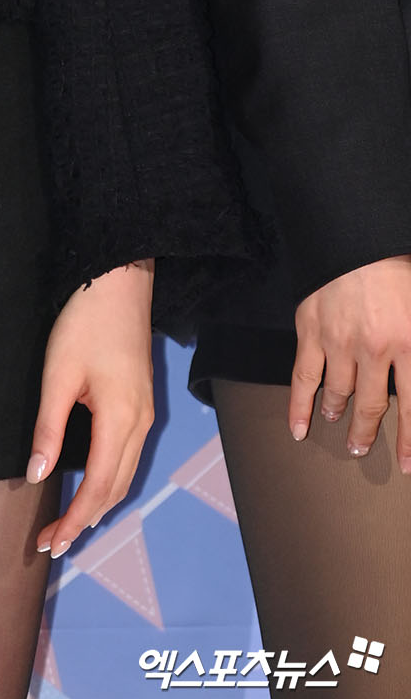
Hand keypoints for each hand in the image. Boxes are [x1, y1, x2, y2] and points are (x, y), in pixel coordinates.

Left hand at [30, 260, 154, 557]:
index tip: (51, 543)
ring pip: (126, 476)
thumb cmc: (85, 322)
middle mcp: (141, 425)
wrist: (120, 282)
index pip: (98, 488)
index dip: (74, 520)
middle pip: (116, 490)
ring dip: (99, 504)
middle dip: (85, 520)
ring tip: (69, 525)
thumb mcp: (58, 374)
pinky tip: (92, 488)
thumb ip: (49, 428)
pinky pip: (129, 458)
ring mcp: (147, 415)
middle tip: (52, 542)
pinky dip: (111, 483)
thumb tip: (37, 474)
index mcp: (121, 420)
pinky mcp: (143, 404)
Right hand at [290, 255, 410, 465]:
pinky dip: (300, 406)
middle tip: (362, 446)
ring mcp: (339, 342)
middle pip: (373, 405)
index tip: (409, 465)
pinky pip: (303, 377)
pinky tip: (299, 427)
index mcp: (410, 342)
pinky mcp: (311, 331)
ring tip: (336, 423)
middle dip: (368, 432)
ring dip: (338, 414)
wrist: (355, 234)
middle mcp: (375, 350)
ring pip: (338, 393)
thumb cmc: (396, 266)